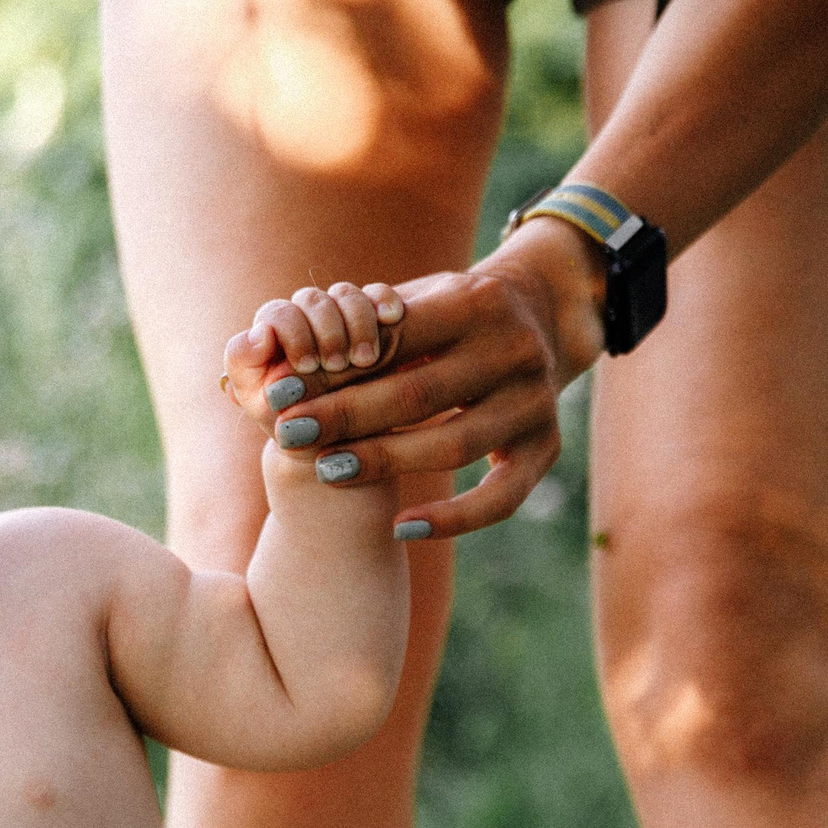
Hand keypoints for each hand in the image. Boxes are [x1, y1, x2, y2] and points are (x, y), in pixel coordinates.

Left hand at [221, 282, 405, 426]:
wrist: (342, 450)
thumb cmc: (300, 430)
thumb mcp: (269, 411)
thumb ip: (246, 369)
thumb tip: (258, 333)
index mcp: (272, 338)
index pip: (276, 313)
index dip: (291, 331)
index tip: (307, 365)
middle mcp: (304, 322)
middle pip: (312, 300)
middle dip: (325, 329)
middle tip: (337, 364)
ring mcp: (340, 319)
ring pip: (345, 295)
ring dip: (356, 320)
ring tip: (366, 359)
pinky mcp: (376, 321)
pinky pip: (379, 294)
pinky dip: (383, 300)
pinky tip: (391, 317)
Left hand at [257, 217, 607, 540]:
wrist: (544, 314)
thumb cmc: (451, 313)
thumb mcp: (418, 300)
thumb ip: (365, 326)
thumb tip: (284, 357)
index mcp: (477, 303)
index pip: (395, 341)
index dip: (332, 371)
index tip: (280, 393)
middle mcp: (515, 350)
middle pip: (418, 395)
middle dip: (345, 418)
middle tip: (288, 435)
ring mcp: (536, 402)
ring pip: (454, 446)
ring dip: (385, 462)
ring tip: (328, 470)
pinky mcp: (547, 447)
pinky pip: (500, 499)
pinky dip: (452, 519)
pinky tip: (402, 527)